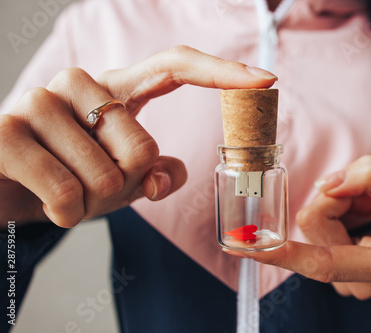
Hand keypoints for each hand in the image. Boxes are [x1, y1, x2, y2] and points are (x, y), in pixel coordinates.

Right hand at [0, 46, 277, 227]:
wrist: (5, 188)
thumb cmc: (69, 178)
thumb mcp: (122, 180)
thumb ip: (153, 172)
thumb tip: (167, 175)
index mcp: (115, 89)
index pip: (174, 67)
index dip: (220, 72)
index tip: (264, 80)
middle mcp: (78, 83)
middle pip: (143, 149)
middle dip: (126, 187)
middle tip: (94, 186)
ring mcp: (39, 101)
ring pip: (107, 176)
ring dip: (93, 204)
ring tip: (66, 192)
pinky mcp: (6, 131)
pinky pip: (66, 192)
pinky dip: (66, 214)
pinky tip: (48, 203)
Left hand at [224, 156, 370, 299]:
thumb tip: (325, 183)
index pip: (325, 263)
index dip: (287, 254)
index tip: (253, 247)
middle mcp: (355, 280)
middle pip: (314, 222)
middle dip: (337, 197)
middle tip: (370, 197)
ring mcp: (342, 278)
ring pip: (313, 221)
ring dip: (339, 204)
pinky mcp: (332, 268)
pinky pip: (317, 226)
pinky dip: (338, 212)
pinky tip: (361, 216)